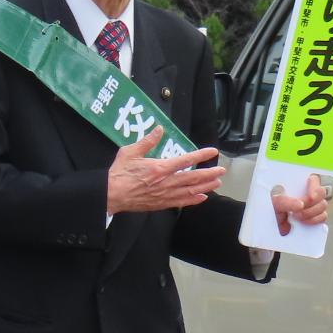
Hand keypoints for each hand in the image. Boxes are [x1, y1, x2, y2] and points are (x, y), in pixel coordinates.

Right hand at [106, 127, 224, 213]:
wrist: (111, 194)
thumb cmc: (119, 173)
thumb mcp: (130, 152)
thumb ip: (147, 141)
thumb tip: (159, 129)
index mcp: (160, 167)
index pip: (186, 160)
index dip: (201, 155)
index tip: (213, 152)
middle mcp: (166, 181)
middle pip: (193, 177)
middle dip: (209, 173)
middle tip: (222, 170)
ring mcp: (164, 194)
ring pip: (190, 190)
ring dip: (205, 186)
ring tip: (217, 183)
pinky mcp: (160, 203)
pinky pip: (181, 202)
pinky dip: (193, 200)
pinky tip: (202, 197)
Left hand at [271, 173, 330, 234]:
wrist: (271, 225)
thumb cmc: (272, 208)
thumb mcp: (274, 203)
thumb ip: (285, 202)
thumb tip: (300, 205)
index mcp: (298, 184)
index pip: (314, 179)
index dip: (314, 186)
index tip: (310, 197)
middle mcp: (308, 192)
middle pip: (321, 193)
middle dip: (311, 203)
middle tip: (297, 211)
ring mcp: (313, 204)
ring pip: (323, 205)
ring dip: (311, 213)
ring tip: (296, 216)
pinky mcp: (315, 216)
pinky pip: (323, 216)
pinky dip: (314, 220)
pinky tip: (303, 222)